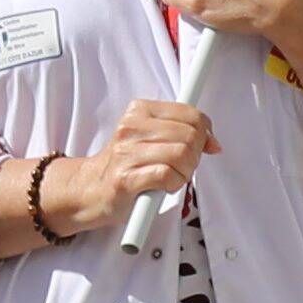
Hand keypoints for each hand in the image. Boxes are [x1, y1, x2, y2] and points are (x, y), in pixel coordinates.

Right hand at [35, 101, 217, 238]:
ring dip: (184, 172)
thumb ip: (181, 133)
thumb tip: (213, 142)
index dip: (204, 131)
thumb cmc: (124, 166)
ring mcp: (127, 153)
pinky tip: (163, 187)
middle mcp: (130, 128)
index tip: (205, 143)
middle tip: (183, 166)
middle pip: (189, 135)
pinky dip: (173, 184)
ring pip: (181, 154)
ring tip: (171, 177)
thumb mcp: (150, 139)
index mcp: (138, 111)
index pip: (189, 113)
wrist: (89, 190)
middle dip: (195, 155)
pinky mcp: (126, 179)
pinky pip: (167, 175)